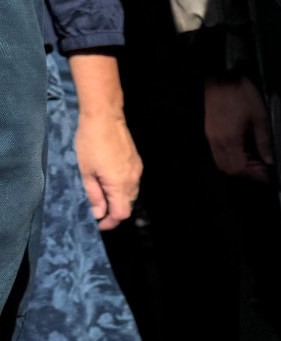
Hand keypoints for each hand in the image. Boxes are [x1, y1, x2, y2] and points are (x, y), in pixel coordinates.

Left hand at [67, 52, 139, 228]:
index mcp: (120, 184)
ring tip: (99, 192)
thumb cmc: (90, 142)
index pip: (121, 214)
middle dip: (112, 210)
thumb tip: (98, 213)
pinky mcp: (136, 161)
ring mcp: (137, 170)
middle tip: (95, 208)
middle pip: (127, 205)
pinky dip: (121, 187)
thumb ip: (93, 195)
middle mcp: (133, 179)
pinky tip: (107, 179)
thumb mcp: (84, 172)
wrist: (104, 117)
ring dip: (116, 198)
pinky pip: (132, 181)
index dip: (109, 222)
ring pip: (130, 193)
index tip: (97, 223)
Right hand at [204, 76, 272, 179]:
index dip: (253, 174)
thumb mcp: (259, 116)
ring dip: (237, 165)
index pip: (238, 168)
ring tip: (253, 159)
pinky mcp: (209, 131)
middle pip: (228, 169)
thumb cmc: (242, 94)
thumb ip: (263, 141)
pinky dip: (230, 156)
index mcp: (230, 140)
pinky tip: (242, 149)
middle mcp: (217, 142)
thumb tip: (268, 159)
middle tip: (261, 168)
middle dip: (245, 172)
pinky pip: (218, 152)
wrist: (221, 76)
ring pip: (221, 162)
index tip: (266, 173)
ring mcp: (211, 137)